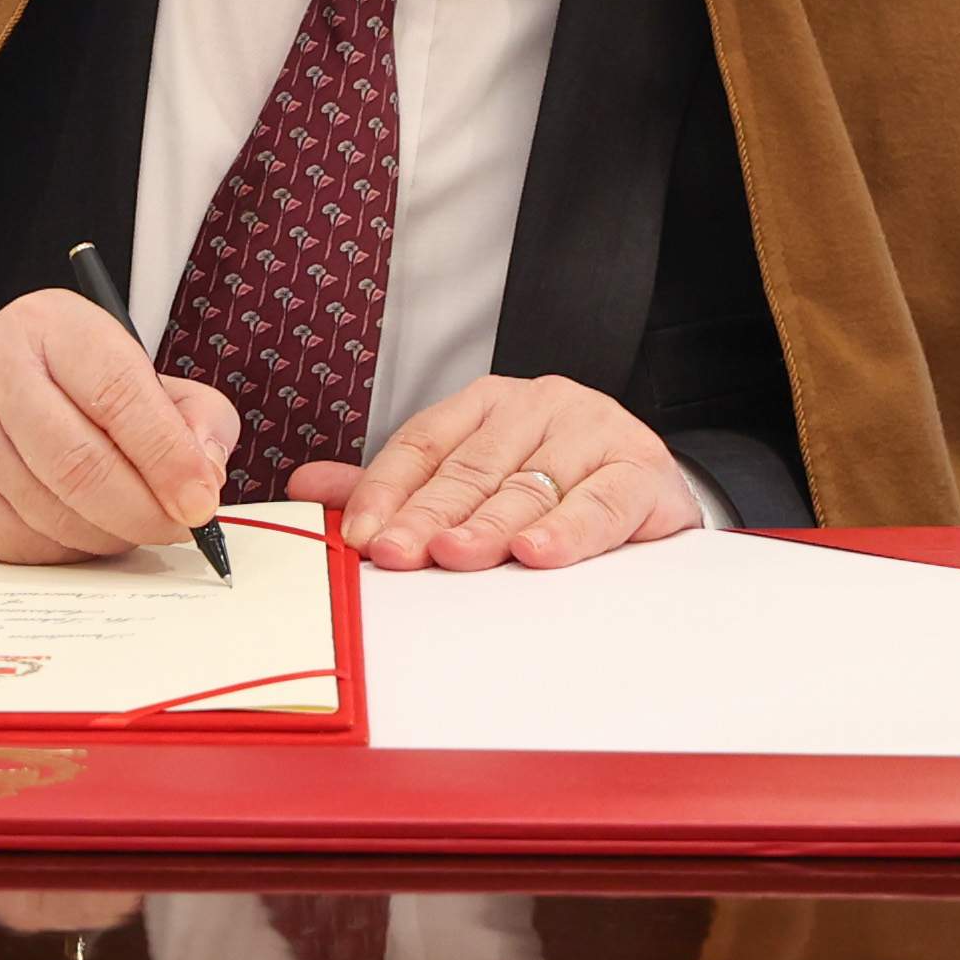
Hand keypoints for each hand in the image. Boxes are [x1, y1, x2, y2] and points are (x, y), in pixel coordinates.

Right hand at [0, 291, 239, 563]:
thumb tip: (204, 479)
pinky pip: (21, 544)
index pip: (117, 395)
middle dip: (143, 511)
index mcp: (50, 327)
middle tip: (177, 528)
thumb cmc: (64, 387)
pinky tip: (82, 527)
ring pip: (51, 515)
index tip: (200, 501)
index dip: (167, 456)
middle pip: (78, 466)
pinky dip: (67, 549)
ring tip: (133, 524)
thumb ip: (192, 415)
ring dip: (109, 535)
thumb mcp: (134, 369)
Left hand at [286, 374, 699, 570]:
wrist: (654, 495)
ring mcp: (592, 432)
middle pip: (470, 468)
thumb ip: (394, 486)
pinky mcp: (640, 468)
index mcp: (488, 404)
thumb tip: (306, 488)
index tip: (358, 536)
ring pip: (528, 486)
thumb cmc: (555, 488)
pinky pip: (599, 502)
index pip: (424, 442)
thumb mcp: (473, 483)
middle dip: (427, 515)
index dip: (385, 488)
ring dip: (488, 525)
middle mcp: (538, 406)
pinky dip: (567, 529)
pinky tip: (536, 551)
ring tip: (454, 554)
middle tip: (394, 553)